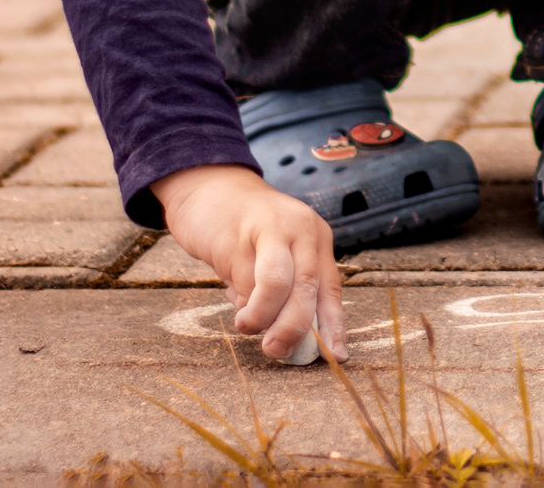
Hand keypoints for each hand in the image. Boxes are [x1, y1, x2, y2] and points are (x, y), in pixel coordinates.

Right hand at [153, 164, 344, 362]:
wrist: (208, 187)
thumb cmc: (243, 232)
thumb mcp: (273, 258)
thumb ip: (284, 293)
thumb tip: (291, 343)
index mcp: (316, 237)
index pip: (331, 286)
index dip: (334, 324)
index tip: (336, 356)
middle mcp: (301, 229)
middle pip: (309, 286)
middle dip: (295, 327)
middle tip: (276, 351)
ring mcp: (271, 228)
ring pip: (279, 283)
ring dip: (263, 316)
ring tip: (247, 326)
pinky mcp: (237, 234)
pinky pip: (244, 278)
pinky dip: (241, 301)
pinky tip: (235, 299)